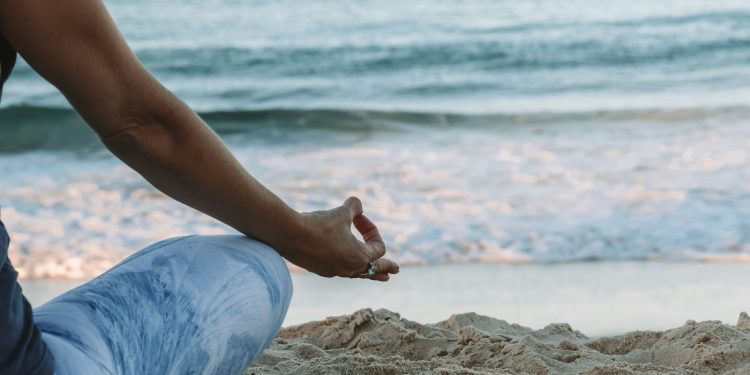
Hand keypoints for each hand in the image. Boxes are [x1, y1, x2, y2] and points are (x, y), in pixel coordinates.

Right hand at [280, 197, 398, 281]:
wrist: (289, 235)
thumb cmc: (319, 224)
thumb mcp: (341, 212)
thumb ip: (354, 207)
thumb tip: (358, 205)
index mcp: (360, 257)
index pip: (378, 247)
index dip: (372, 229)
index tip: (358, 217)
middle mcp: (349, 269)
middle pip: (374, 270)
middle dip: (386, 267)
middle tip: (396, 270)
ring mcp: (335, 272)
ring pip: (358, 274)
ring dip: (369, 272)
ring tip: (380, 276)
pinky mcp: (321, 270)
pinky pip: (341, 270)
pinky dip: (348, 266)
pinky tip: (346, 265)